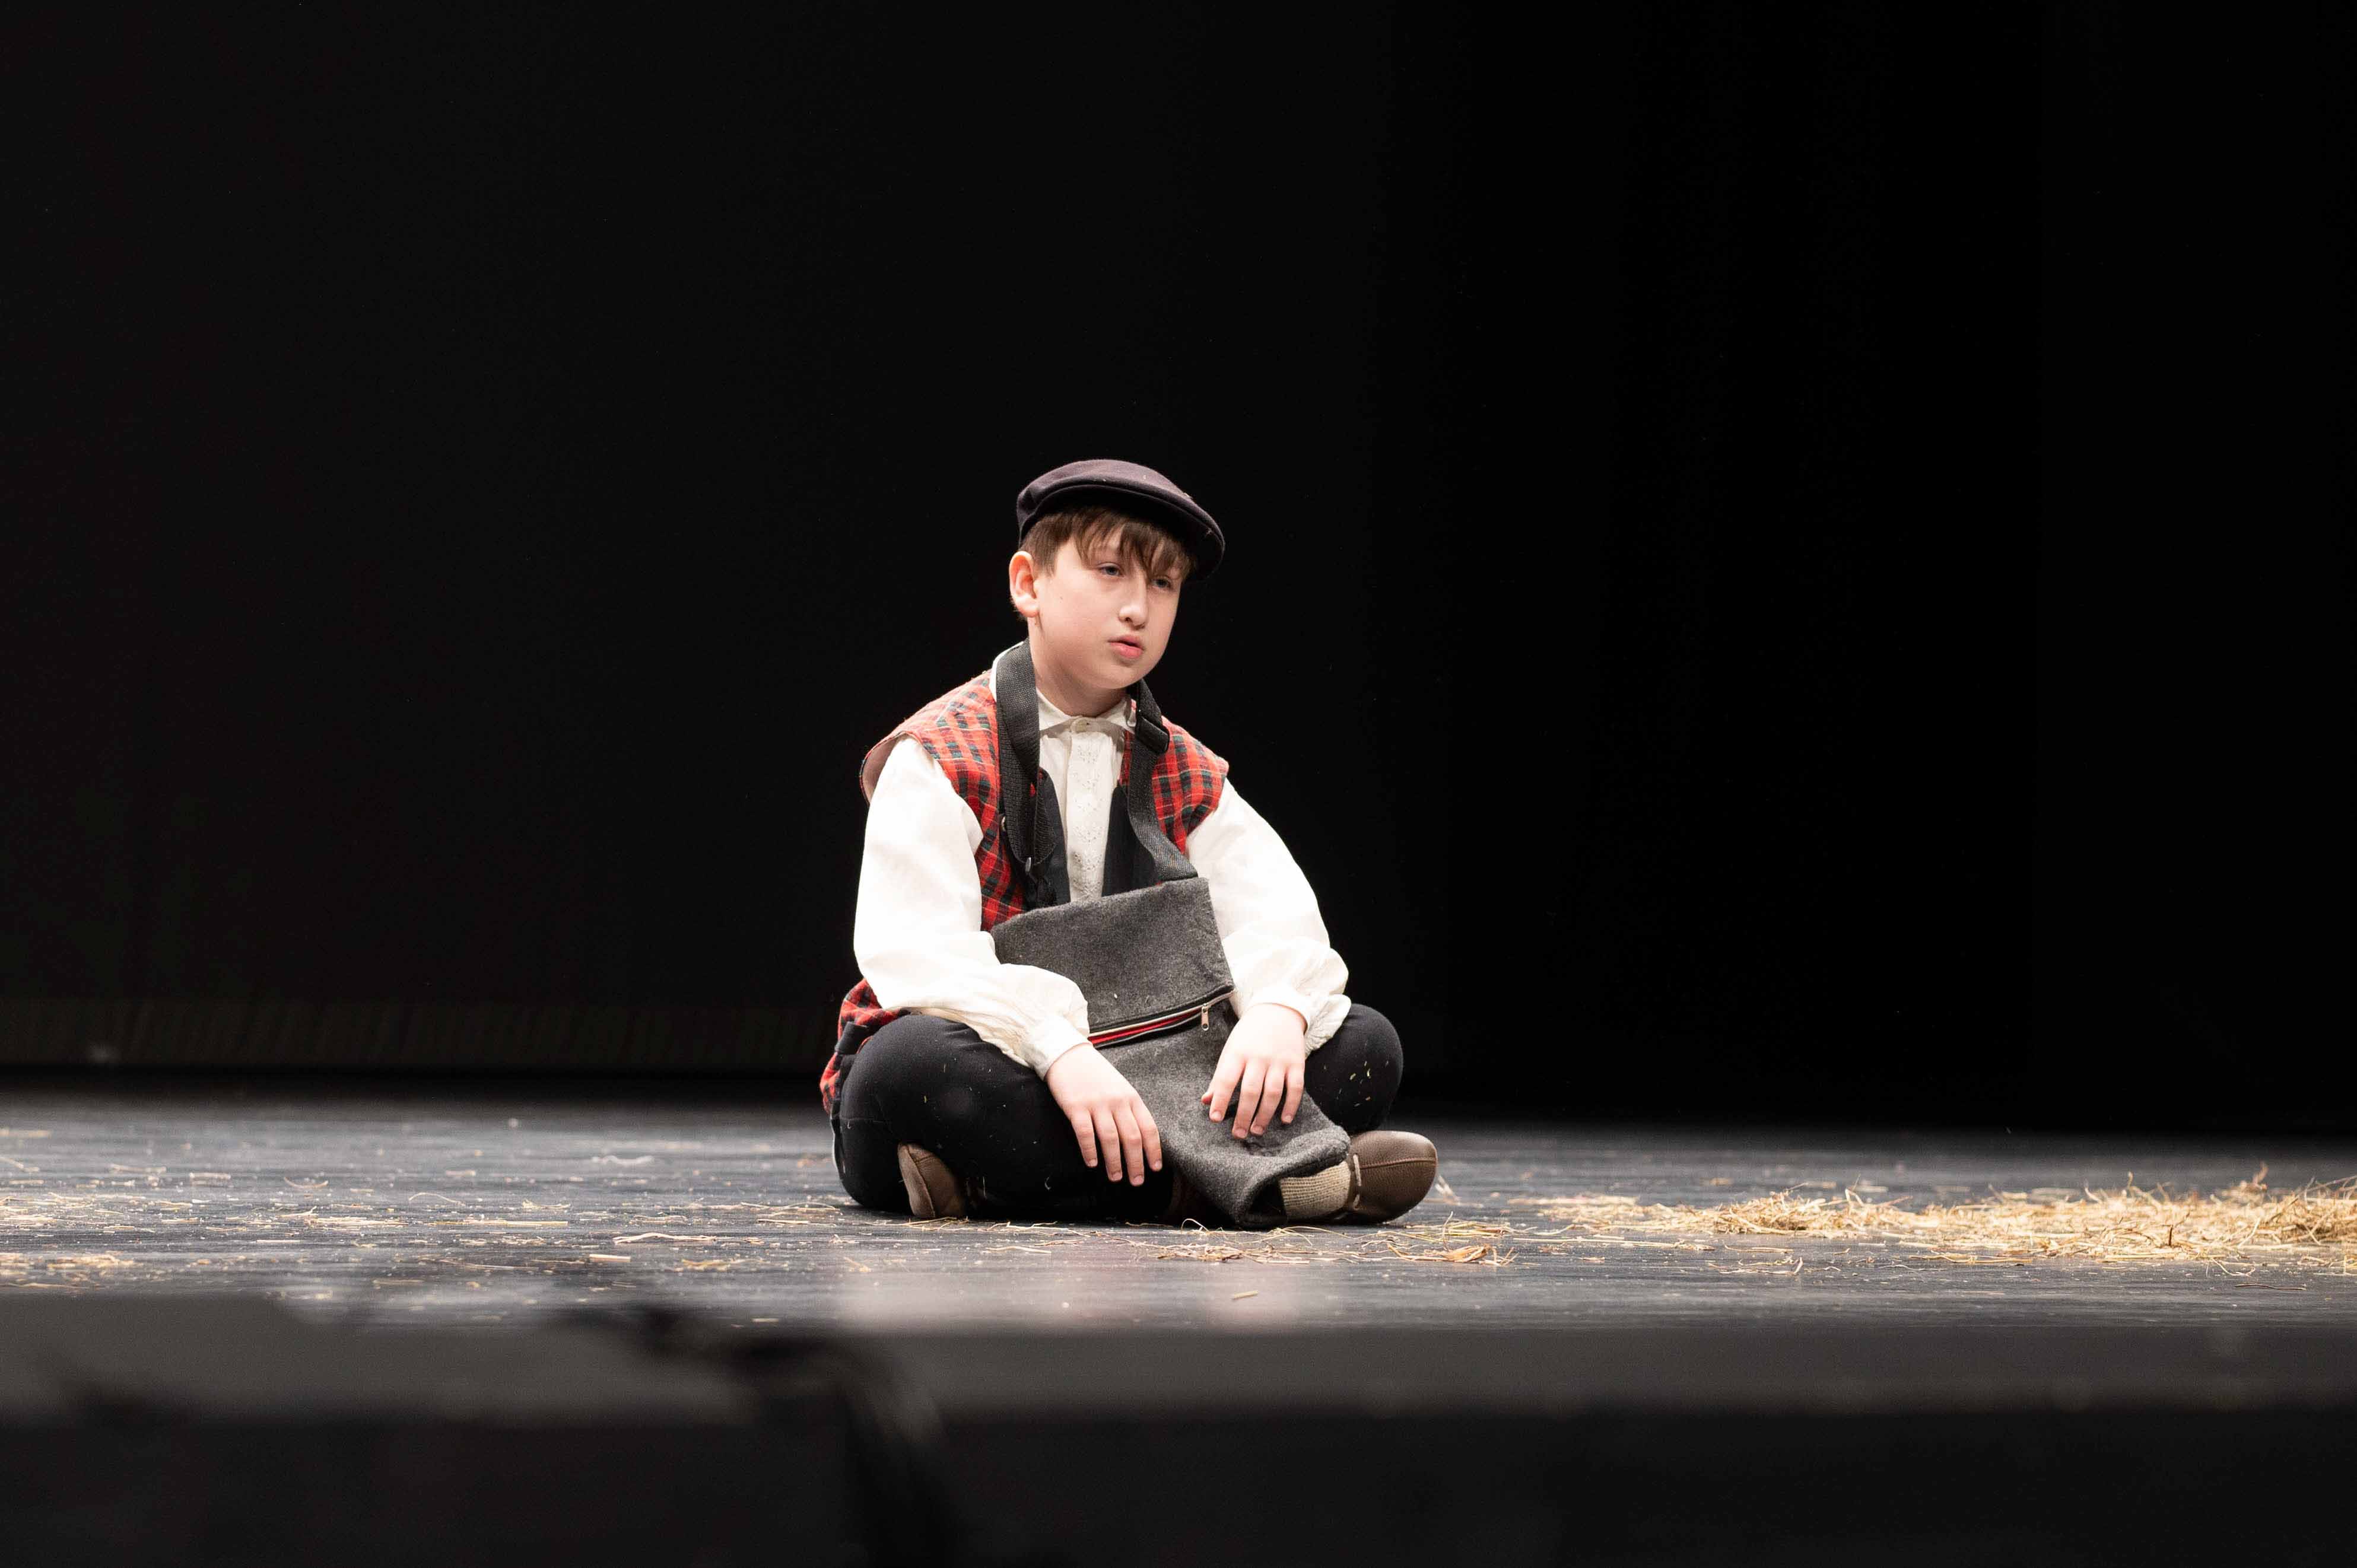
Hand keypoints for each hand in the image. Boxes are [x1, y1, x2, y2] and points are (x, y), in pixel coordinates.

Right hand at [1043, 1045, 1162, 1185]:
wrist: (1069, 1055)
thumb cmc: (1096, 1075)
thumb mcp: (1120, 1088)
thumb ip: (1129, 1109)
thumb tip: (1139, 1139)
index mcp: (1131, 1098)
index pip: (1149, 1128)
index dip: (1154, 1150)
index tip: (1155, 1168)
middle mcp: (1117, 1101)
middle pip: (1132, 1137)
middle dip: (1136, 1163)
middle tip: (1136, 1181)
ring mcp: (1097, 1103)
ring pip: (1111, 1138)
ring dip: (1114, 1162)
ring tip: (1116, 1177)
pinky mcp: (1076, 1106)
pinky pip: (1085, 1133)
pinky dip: (1090, 1150)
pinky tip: (1092, 1163)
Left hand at [1201, 1003, 1307, 1138]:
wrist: (1278, 1010)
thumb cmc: (1249, 1036)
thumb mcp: (1230, 1050)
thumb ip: (1219, 1077)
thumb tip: (1206, 1101)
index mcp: (1237, 1053)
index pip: (1226, 1079)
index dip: (1220, 1100)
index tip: (1215, 1119)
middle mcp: (1258, 1057)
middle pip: (1251, 1091)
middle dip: (1243, 1115)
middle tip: (1238, 1134)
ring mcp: (1279, 1061)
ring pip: (1273, 1092)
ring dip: (1265, 1115)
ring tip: (1257, 1130)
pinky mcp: (1297, 1064)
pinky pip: (1296, 1088)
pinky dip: (1291, 1105)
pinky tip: (1284, 1119)